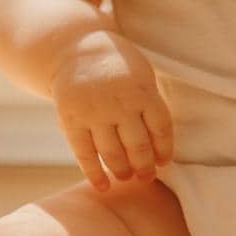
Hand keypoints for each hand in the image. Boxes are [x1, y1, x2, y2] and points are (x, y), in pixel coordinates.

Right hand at [49, 30, 174, 193]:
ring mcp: (94, 112)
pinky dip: (94, 174)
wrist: (76, 48)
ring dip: (122, 171)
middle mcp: (119, 103)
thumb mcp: (141, 76)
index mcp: (142, 91)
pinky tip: (103, 186)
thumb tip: (159, 148)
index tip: (163, 162)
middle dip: (144, 167)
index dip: (164, 149)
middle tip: (146, 177)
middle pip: (138, 145)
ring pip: (112, 153)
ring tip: (126, 177)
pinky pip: (84, 154)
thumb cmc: (117, 68)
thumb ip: (150, 106)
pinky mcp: (71, 119)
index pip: (161, 128)